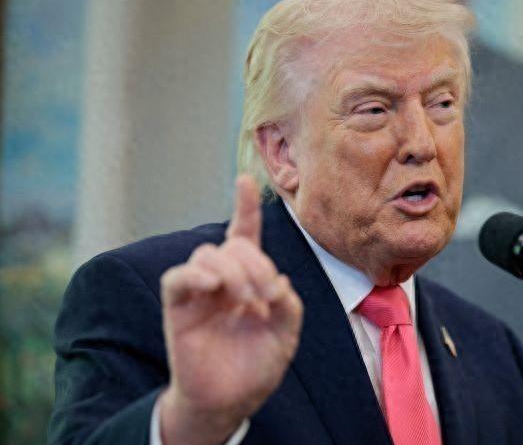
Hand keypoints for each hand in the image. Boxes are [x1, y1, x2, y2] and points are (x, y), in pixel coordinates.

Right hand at [158, 175, 302, 444]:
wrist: (230, 400)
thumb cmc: (257, 366)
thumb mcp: (286, 334)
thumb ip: (289, 304)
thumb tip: (278, 279)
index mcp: (248, 280)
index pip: (244, 235)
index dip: (245, 207)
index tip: (245, 179)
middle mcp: (222, 279)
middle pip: (232, 246)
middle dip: (255, 264)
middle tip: (267, 296)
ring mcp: (200, 292)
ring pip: (207, 255)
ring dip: (233, 271)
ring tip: (247, 301)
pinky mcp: (178, 307)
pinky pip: (177, 278)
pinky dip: (195, 275)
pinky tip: (213, 286)